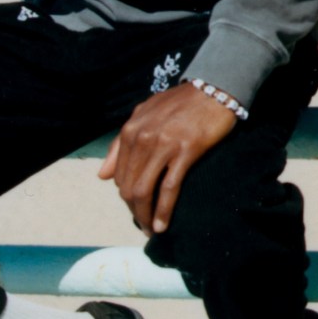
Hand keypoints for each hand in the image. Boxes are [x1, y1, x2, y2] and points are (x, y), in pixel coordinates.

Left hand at [98, 83, 239, 234]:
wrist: (214, 88)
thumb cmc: (181, 103)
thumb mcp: (144, 116)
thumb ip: (121, 144)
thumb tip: (103, 176)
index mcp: (130, 130)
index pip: (120, 175)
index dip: (126, 198)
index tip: (137, 209)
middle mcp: (142, 138)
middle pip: (129, 187)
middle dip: (135, 211)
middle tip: (144, 225)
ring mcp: (163, 145)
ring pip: (145, 191)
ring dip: (146, 216)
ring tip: (152, 230)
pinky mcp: (185, 151)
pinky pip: (169, 187)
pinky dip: (163, 210)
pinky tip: (163, 224)